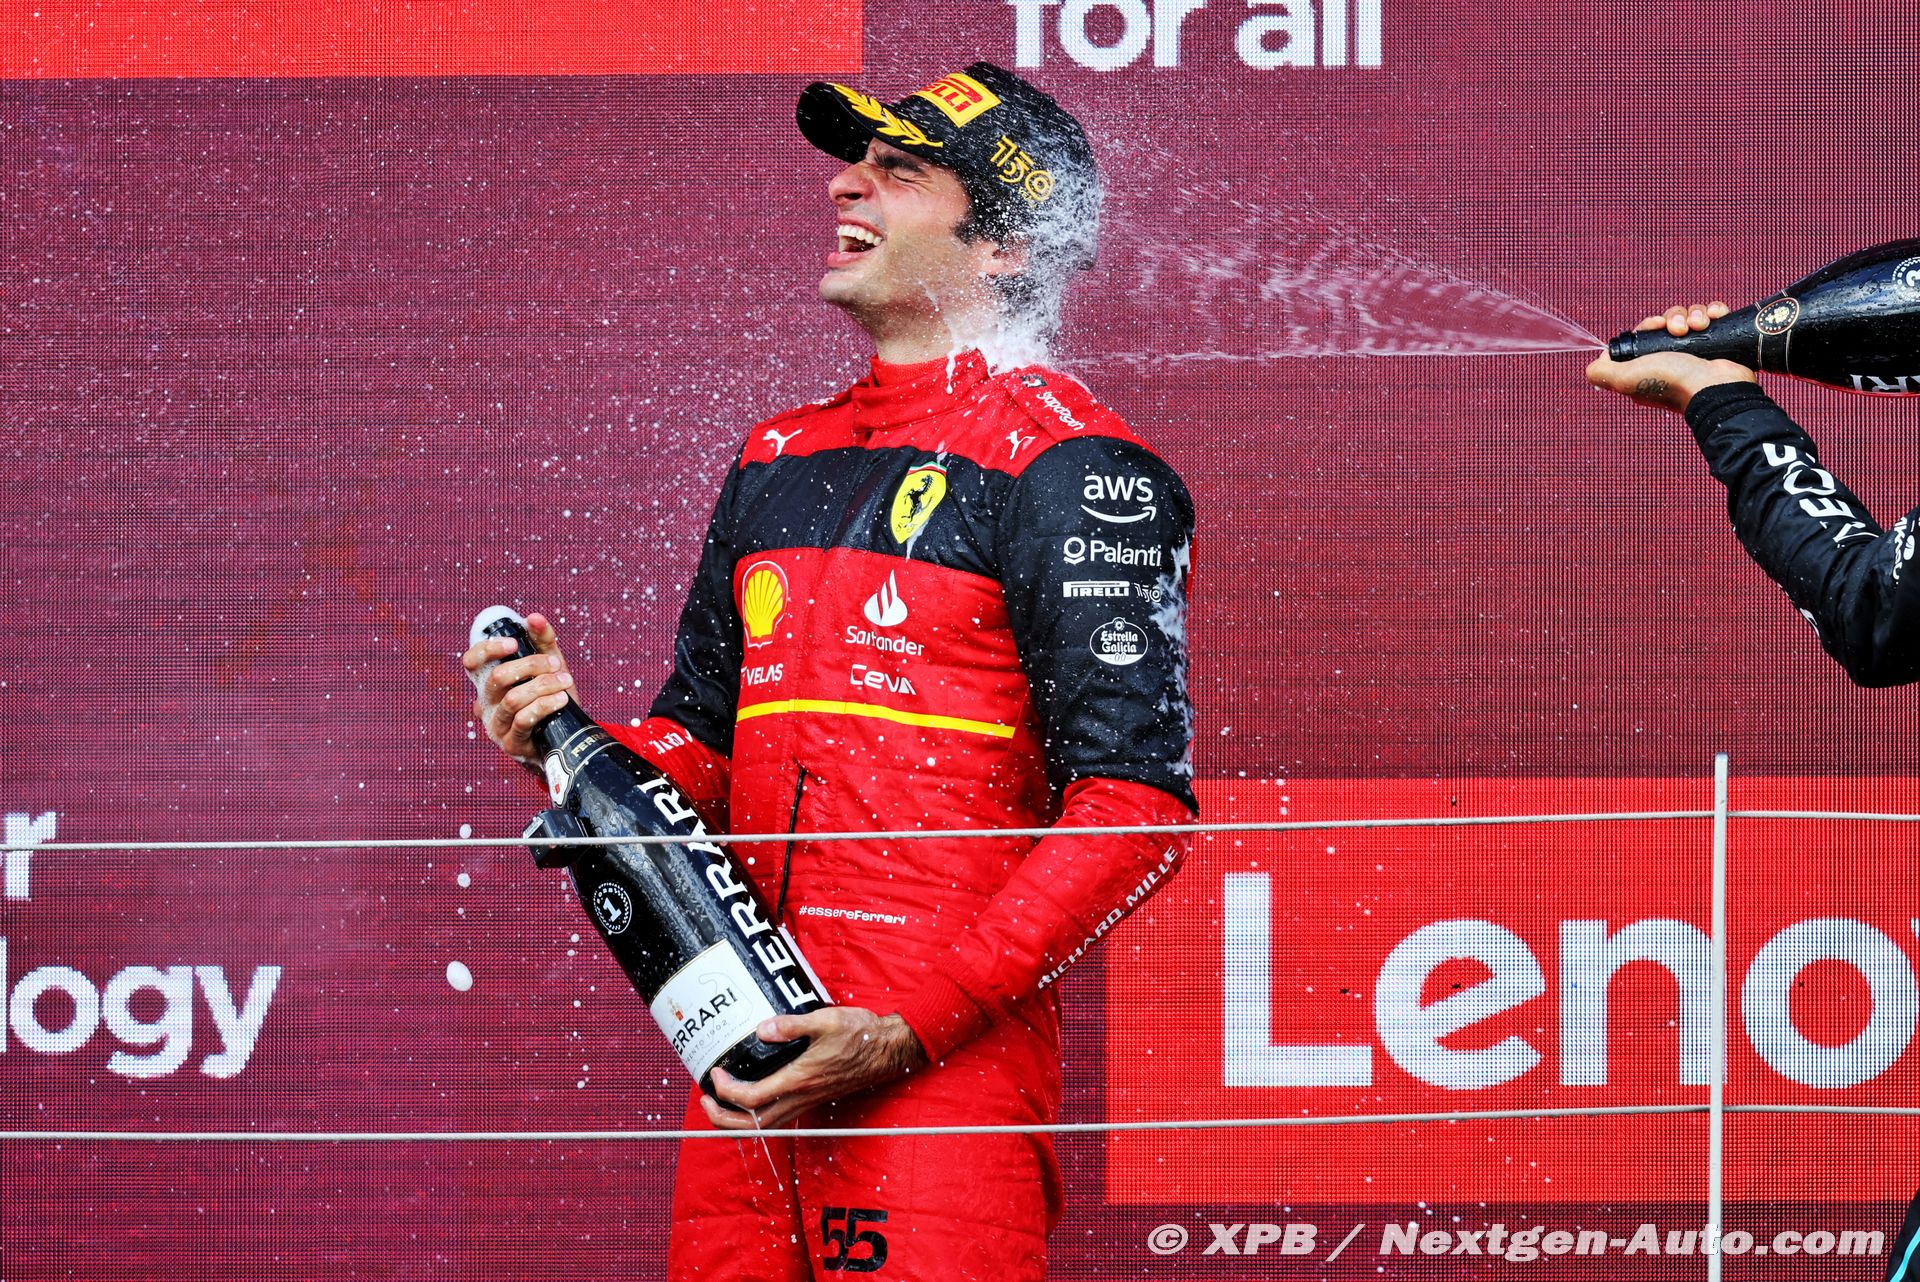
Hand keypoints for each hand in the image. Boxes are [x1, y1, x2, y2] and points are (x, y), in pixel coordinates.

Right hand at [461, 611, 574, 760]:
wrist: (565, 738)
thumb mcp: (549, 666)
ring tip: (565, 681)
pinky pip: (525, 720)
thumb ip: (542, 641)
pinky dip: (546, 705)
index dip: (487, 649)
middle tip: (554, 664)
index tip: (513, 643)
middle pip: (497, 677)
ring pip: (513, 699)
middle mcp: (487, 703)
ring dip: (544, 685)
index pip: (471, 662)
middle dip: (531, 665)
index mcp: (490, 682)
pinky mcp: (511, 743)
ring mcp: (497, 724)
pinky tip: (561, 699)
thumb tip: (534, 617)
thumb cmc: (550, 698)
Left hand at [702, 1008, 928, 1129]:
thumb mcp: (825, 1019)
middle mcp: (801, 1097)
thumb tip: (761, 1029)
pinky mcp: (812, 1099)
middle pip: (754, 1125)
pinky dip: (756, 1117)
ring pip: (765, 1126)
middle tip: (705, 1100)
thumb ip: (791, 1025)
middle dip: (723, 1119)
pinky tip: (750, 1100)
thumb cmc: (860, 1034)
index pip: (753, 1099)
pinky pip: (778, 1119)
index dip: (727, 1091)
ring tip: (720, 1105)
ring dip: (737, 1122)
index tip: (716, 1073)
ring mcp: (807, 1102)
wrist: (888, 1050)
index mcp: (800, 1079)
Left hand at [1585, 300, 1755, 412]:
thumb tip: (1596, 362)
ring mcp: (1697, 351)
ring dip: (1694, 314)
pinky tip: (1714, 319)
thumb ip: (1602, 373)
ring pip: (1691, 316)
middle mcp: (1673, 358)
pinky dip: (1713, 312)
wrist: (1715, 388)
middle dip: (1674, 318)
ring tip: (1699, 326)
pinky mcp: (1719, 343)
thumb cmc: (1671, 384)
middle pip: (1669, 320)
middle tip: (1679, 330)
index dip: (1648, 325)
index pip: (1646, 332)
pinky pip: (1713, 315)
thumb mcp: (1626, 379)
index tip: (1655, 325)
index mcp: (1651, 364)